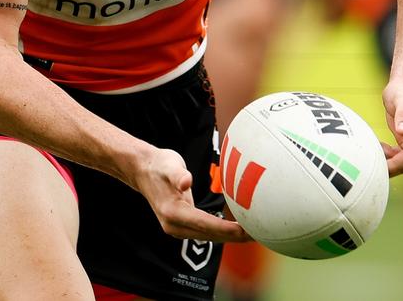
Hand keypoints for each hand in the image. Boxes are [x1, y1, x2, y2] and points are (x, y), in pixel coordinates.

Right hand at [133, 147, 249, 242]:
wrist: (143, 170)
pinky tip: (237, 228)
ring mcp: (177, 228)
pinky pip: (205, 231)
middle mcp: (175, 225)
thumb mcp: (169, 164)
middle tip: (260, 234)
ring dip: (230, 237)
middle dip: (234, 237)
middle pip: (210, 236)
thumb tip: (186, 182)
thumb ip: (178, 174)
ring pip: (209, 236)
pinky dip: (221, 231)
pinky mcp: (181, 225)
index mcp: (173, 213)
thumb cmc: (159, 165)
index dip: (227, 230)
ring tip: (254, 233)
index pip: (205, 225)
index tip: (247, 231)